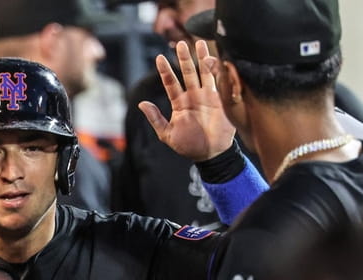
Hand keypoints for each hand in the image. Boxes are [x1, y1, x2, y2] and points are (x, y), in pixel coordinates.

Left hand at [138, 40, 235, 160]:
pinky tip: (216, 57)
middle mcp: (193, 97)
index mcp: (180, 103)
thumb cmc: (188, 146)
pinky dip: (218, 70)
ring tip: (198, 43)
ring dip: (202, 58)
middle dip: (184, 58)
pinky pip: (219, 82)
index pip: (171, 83)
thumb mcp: (167, 134)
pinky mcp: (221, 100)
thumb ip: (155, 119)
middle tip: (180, 43)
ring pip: (204, 73)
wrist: (210, 154)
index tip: (159, 58)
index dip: (165, 71)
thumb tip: (141, 104)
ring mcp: (207, 97)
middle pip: (188, 73)